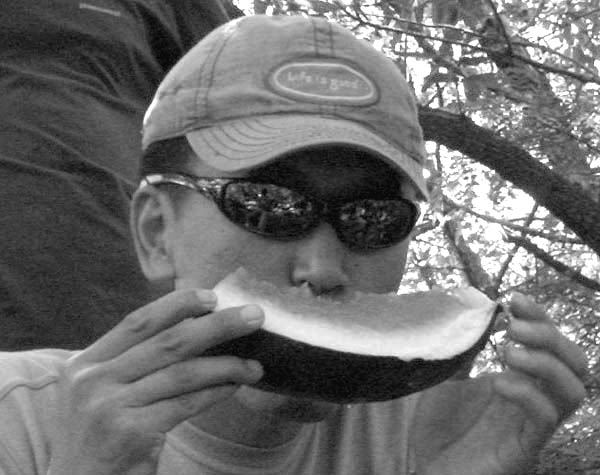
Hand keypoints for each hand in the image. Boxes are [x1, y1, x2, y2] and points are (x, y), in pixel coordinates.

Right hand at [48, 289, 263, 474]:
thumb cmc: (99, 435)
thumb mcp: (101, 390)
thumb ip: (133, 361)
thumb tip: (195, 328)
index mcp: (86, 363)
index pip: (138, 322)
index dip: (178, 304)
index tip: (212, 296)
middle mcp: (94, 380)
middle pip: (168, 342)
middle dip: (217, 325)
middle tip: (253, 316)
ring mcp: (110, 407)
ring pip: (183, 373)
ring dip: (226, 365)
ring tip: (254, 366)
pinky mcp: (130, 433)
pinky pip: (186, 404)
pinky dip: (215, 393)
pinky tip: (234, 387)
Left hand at [413, 293, 587, 474]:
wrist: (424, 470)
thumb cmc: (437, 427)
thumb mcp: (446, 376)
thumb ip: (463, 348)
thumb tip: (469, 310)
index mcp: (520, 380)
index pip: (549, 342)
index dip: (538, 316)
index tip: (513, 299)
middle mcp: (534, 400)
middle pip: (574, 362)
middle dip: (549, 334)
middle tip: (512, 326)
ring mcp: (532, 425)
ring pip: (574, 389)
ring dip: (545, 361)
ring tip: (508, 351)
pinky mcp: (525, 448)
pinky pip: (546, 418)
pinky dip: (527, 392)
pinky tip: (499, 383)